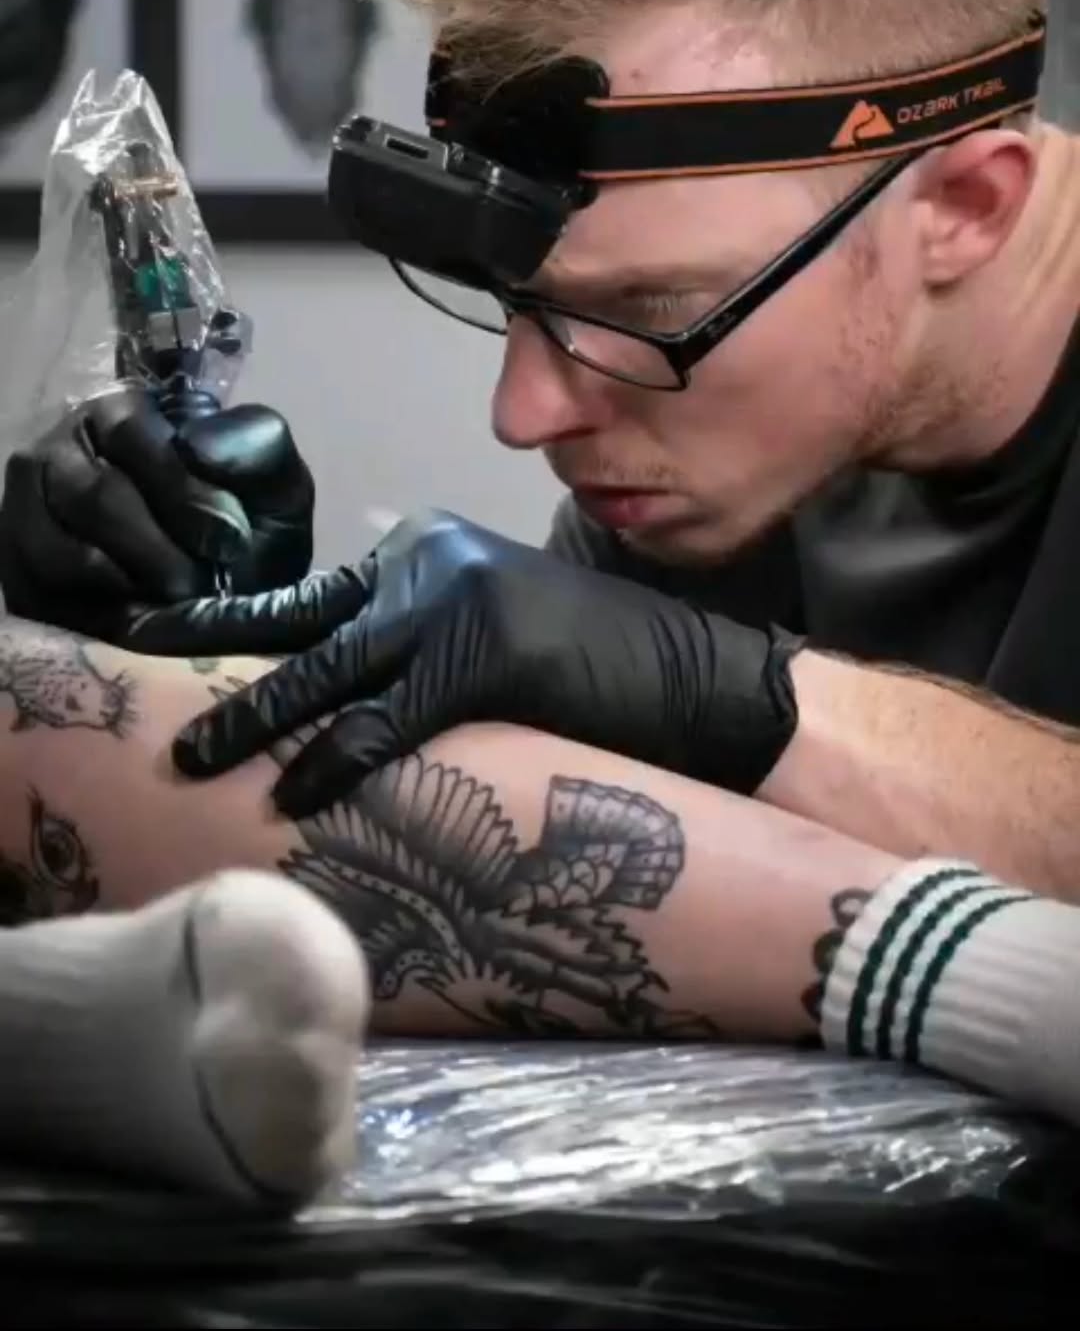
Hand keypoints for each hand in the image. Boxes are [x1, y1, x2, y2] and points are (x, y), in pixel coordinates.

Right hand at [0, 386, 314, 640]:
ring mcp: (25, 511)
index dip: (182, 491)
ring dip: (121, 584)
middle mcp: (60, 452)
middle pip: (94, 496)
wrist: (224, 596)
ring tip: (170, 608)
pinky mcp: (16, 569)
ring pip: (57, 549)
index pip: (133, 436)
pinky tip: (133, 623)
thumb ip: (254, 448)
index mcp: (120, 413)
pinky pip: (35, 593)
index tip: (228, 541)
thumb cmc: (245, 529)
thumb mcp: (275, 484)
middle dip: (156, 549)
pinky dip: (88, 613)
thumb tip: (197, 447)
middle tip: (198, 587)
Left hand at [169, 510, 801, 816]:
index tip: (166, 636)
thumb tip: (336, 689)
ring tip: (192, 758)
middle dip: (217, 659)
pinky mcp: (481, 651)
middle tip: (139, 675)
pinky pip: (385, 719)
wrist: (694, 683)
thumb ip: (414, 642)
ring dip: (254, 722)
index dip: (235, 622)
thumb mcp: (489, 632)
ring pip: (326, 669)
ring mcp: (454, 599)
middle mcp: (428, 558)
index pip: (310, 591)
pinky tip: (297, 798)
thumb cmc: (592, 672)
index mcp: (426, 548)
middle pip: (300, 619)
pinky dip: (335, 763)